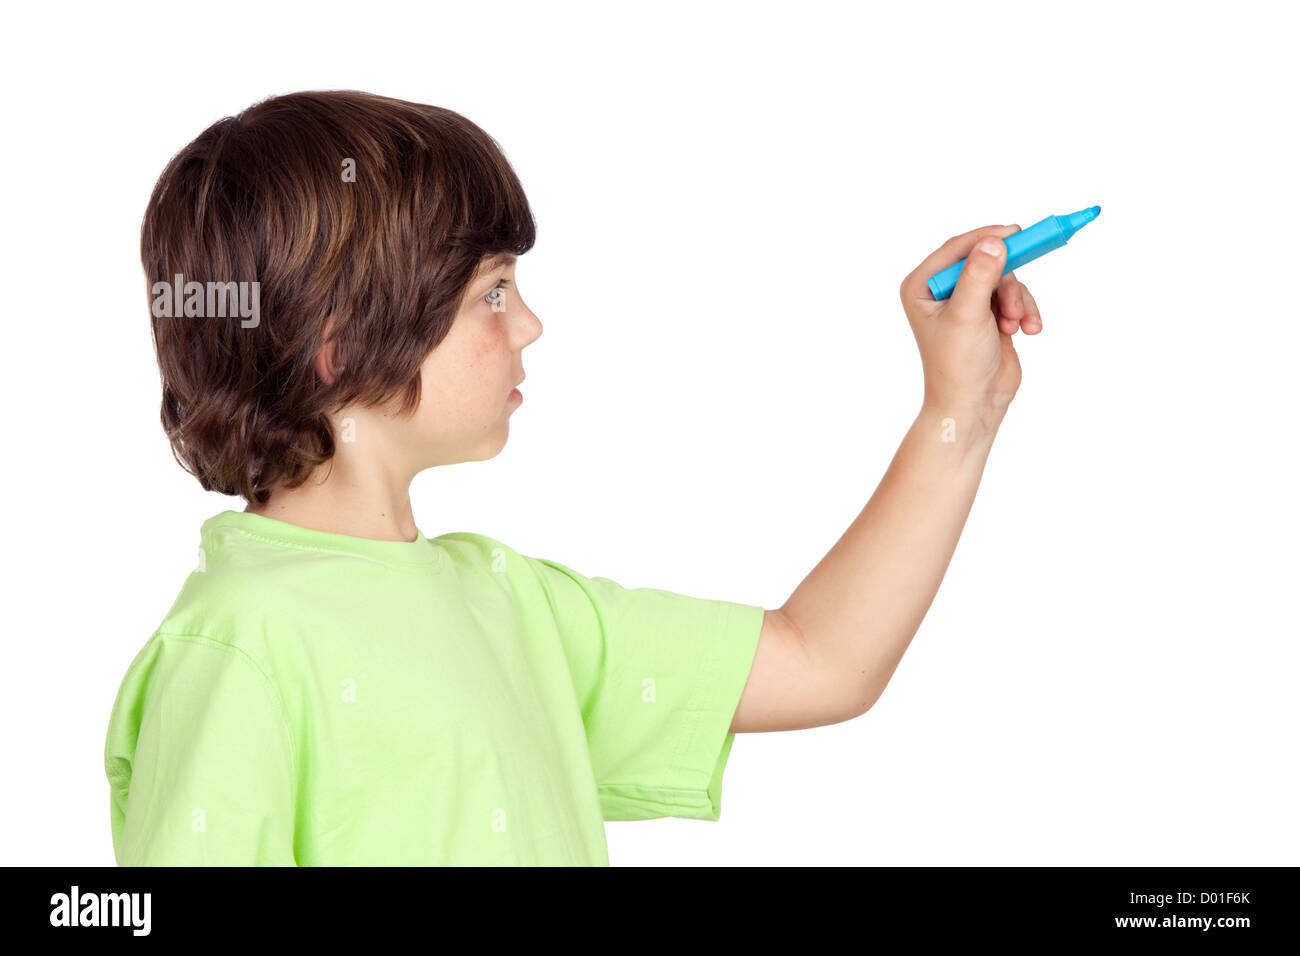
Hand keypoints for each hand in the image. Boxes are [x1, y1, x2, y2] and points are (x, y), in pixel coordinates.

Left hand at [899, 223, 1042, 430]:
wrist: (973, 404)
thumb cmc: (957, 365)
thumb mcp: (967, 315)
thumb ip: (979, 275)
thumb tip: (994, 241)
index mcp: (922, 286)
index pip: (956, 249)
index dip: (986, 239)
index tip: (1016, 233)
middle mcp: (942, 291)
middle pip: (985, 260)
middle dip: (1005, 281)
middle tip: (1016, 296)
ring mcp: (967, 302)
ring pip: (1004, 278)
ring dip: (1016, 300)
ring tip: (1015, 324)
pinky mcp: (989, 314)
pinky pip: (1015, 296)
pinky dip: (1025, 311)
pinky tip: (1028, 330)